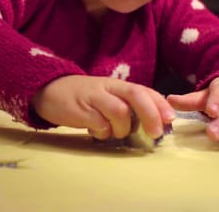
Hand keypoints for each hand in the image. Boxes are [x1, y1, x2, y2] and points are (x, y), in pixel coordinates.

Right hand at [32, 75, 174, 139]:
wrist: (47, 90)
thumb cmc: (82, 97)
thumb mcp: (106, 97)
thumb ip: (126, 106)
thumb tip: (152, 124)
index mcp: (116, 85)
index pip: (143, 89)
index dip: (159, 103)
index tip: (170, 119)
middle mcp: (107, 88)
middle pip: (135, 96)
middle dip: (150, 114)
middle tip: (156, 132)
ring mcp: (93, 98)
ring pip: (120, 112)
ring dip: (122, 128)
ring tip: (114, 133)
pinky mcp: (79, 110)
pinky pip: (100, 125)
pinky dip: (103, 133)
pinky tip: (95, 132)